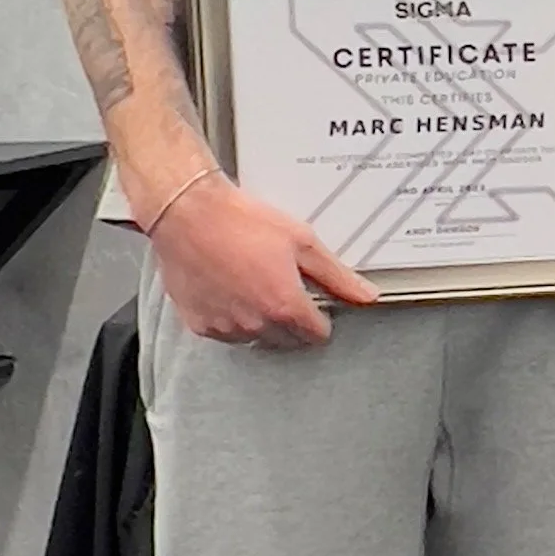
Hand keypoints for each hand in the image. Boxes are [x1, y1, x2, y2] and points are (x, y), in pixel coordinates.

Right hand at [147, 175, 381, 343]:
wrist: (187, 214)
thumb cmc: (241, 222)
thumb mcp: (301, 241)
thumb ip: (337, 276)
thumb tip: (367, 296)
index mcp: (285, 307)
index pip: (318, 335)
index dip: (320, 316)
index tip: (313, 299)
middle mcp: (256, 325)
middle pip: (289, 340)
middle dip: (292, 320)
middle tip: (281, 285)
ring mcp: (225, 328)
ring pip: (256, 338)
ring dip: (261, 320)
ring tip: (252, 282)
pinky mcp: (199, 324)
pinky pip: (225, 332)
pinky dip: (231, 318)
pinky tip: (229, 289)